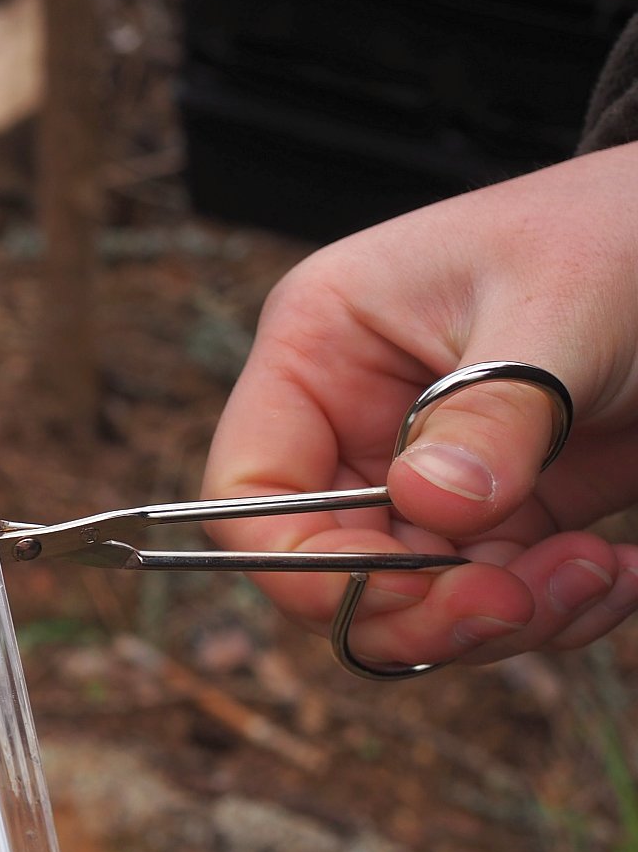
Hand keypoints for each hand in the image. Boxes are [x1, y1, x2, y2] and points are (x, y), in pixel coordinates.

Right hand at [203, 141, 637, 666]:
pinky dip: (553, 610)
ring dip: (505, 618)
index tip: (415, 588)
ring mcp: (421, 473)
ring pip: (410, 602)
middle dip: (420, 610)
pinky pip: (488, 598)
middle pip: (326, 568)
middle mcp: (352, 421)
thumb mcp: (558, 309)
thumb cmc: (619, 233)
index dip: (307, 562)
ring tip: (598, 572)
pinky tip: (617, 572)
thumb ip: (492, 414)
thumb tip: (433, 510)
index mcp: (318, 350)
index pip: (251, 492)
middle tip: (515, 607)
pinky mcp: (495, 510)